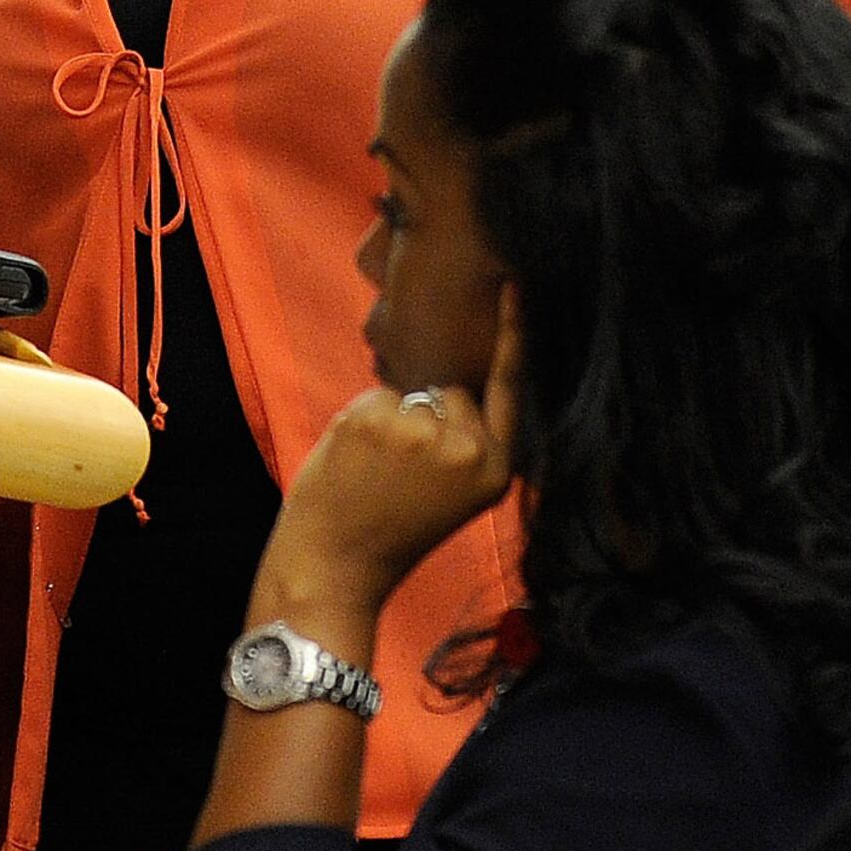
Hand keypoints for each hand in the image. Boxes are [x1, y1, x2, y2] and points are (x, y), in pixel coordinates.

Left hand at [264, 291, 523, 619]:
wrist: (335, 568)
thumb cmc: (392, 530)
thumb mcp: (456, 495)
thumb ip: (466, 442)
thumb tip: (448, 378)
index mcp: (497, 470)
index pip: (510, 388)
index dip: (514, 334)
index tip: (516, 282)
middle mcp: (469, 449)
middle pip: (452, 389)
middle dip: (427, 415)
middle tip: (400, 472)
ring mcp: (423, 432)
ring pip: (412, 391)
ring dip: (392, 416)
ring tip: (378, 470)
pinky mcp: (378, 419)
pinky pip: (376, 393)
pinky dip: (361, 419)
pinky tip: (356, 460)